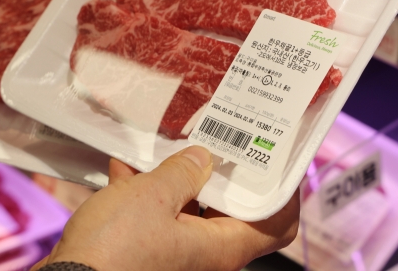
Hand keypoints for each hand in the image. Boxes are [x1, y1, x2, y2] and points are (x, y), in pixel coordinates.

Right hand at [31, 146, 299, 270]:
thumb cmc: (114, 249)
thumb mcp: (153, 196)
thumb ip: (184, 172)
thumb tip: (203, 159)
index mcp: (221, 248)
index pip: (277, 225)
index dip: (284, 192)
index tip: (277, 160)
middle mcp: (206, 256)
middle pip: (232, 211)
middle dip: (220, 175)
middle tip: (216, 142)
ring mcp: (177, 255)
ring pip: (192, 210)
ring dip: (178, 180)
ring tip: (161, 150)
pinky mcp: (150, 253)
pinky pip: (161, 219)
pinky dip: (150, 195)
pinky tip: (127, 170)